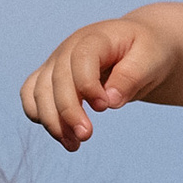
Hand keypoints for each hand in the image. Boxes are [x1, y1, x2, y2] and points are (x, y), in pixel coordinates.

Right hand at [19, 17, 175, 147]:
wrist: (139, 47)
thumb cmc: (147, 51)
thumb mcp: (151, 59)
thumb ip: (131, 77)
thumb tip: (110, 101)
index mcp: (96, 37)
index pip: (81, 58)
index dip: (88, 84)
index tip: (104, 107)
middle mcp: (70, 47)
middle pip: (56, 79)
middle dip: (67, 111)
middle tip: (86, 137)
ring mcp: (57, 62)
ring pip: (39, 91)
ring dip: (52, 121)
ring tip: (74, 145)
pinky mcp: (51, 78)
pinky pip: (31, 95)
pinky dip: (39, 115)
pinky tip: (60, 134)